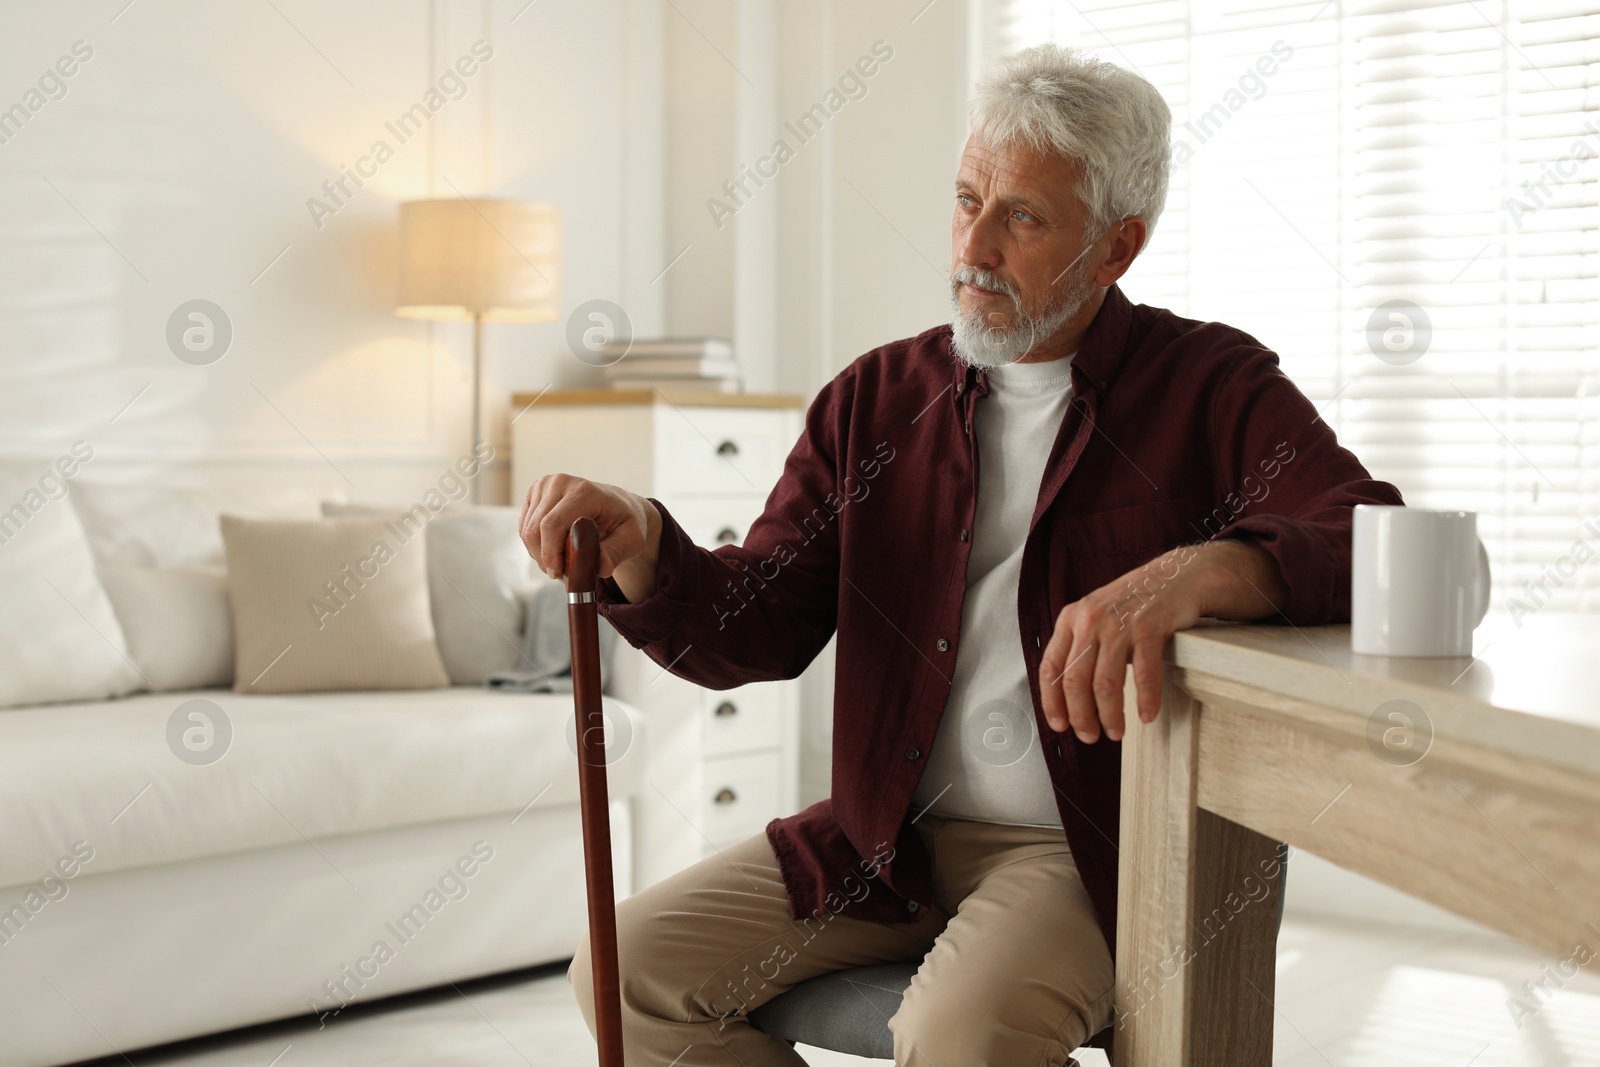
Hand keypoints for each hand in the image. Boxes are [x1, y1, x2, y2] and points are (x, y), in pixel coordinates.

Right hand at [518, 474, 661, 598]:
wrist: (620, 506)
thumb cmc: (626, 523)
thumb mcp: (632, 541)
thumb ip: (616, 553)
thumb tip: (601, 568)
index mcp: (584, 491)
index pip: (552, 524)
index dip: (550, 553)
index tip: (558, 573)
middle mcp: (560, 483)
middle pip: (535, 529)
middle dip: (545, 558)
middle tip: (561, 575)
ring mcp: (545, 485)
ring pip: (527, 531)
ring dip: (541, 554)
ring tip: (563, 563)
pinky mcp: (535, 493)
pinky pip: (524, 528)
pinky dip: (536, 545)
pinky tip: (555, 550)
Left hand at [1037, 540, 1286, 743]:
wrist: (1176, 576)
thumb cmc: (1133, 605)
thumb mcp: (1096, 617)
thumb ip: (1079, 646)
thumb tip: (1068, 697)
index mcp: (1071, 619)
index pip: (1050, 668)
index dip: (1052, 702)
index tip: (1060, 725)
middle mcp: (1090, 620)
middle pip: (1075, 682)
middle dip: (1081, 716)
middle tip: (1090, 737)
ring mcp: (1119, 624)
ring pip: (1106, 683)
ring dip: (1110, 715)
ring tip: (1115, 732)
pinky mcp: (1150, 627)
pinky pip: (1144, 674)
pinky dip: (1146, 700)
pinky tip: (1147, 716)